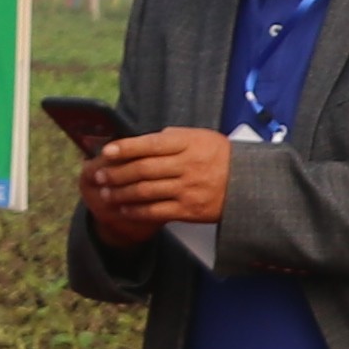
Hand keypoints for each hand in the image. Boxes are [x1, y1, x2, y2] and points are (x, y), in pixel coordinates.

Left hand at [83, 128, 236, 235]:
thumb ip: (172, 138)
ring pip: (145, 191)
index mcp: (188, 144)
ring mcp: (188, 189)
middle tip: (100, 175)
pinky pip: (156, 211)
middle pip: (142, 169)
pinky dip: (136, 210)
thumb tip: (140, 141)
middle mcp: (187, 165)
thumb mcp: (200, 137)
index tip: (107, 152)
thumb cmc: (220, 158)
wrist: (248, 185)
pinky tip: (124, 208)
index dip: (125, 148)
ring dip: (121, 193)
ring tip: (106, 193)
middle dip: (116, 173)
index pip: (150, 144)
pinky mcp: (189, 210)